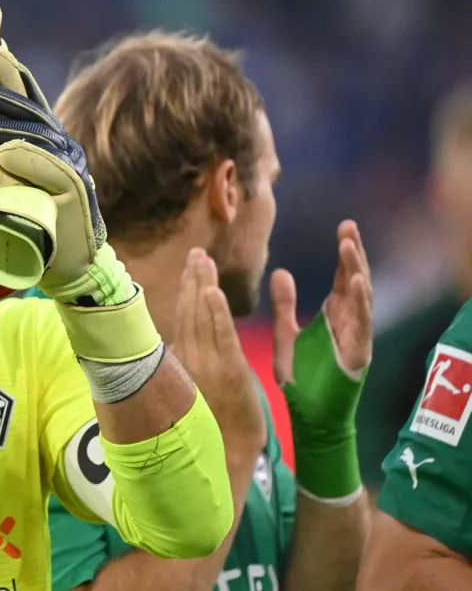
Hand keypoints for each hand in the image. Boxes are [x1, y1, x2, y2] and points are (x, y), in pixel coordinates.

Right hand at [171, 249, 266, 451]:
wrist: (226, 457)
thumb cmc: (213, 429)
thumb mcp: (192, 393)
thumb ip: (185, 367)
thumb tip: (175, 348)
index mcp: (185, 363)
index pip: (183, 320)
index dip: (186, 292)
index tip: (189, 267)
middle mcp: (191, 360)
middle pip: (190, 312)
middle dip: (192, 280)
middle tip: (196, 252)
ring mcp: (208, 365)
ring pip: (202, 319)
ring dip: (202, 287)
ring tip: (202, 260)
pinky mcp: (229, 372)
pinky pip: (221, 337)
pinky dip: (216, 314)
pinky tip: (214, 292)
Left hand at [271, 221, 371, 498]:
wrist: (308, 417)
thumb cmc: (302, 378)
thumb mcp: (287, 334)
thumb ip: (285, 305)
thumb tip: (280, 271)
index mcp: (334, 316)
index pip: (341, 277)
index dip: (344, 253)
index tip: (344, 225)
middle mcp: (349, 323)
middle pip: (354, 281)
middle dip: (354, 254)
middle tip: (349, 226)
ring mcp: (356, 337)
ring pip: (361, 298)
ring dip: (356, 272)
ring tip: (349, 247)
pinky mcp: (358, 354)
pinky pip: (361, 325)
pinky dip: (359, 304)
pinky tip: (355, 283)